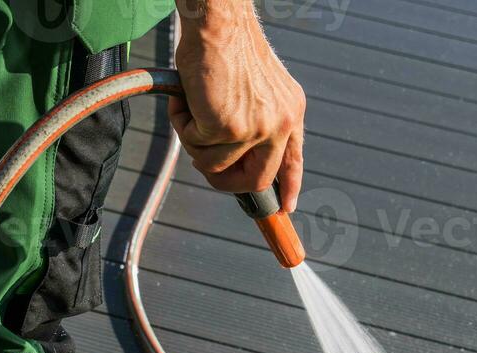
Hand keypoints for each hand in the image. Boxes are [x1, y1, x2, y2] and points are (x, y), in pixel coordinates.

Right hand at [170, 0, 305, 210]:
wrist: (218, 22)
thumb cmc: (228, 46)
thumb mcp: (256, 88)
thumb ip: (256, 120)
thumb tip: (237, 159)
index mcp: (291, 112)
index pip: (293, 161)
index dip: (289, 188)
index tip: (286, 207)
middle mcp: (279, 124)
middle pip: (256, 180)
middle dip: (226, 182)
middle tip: (204, 166)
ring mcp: (255, 130)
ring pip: (216, 165)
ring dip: (194, 142)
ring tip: (190, 109)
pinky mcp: (227, 129)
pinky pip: (196, 146)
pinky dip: (182, 125)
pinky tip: (186, 100)